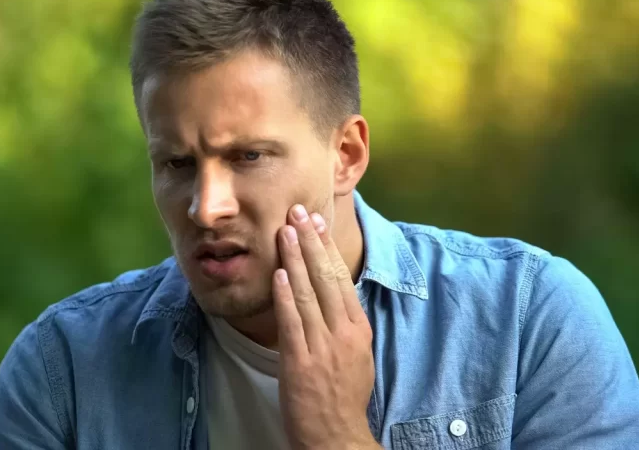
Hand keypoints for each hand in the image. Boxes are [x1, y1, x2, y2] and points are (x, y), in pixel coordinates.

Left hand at [273, 204, 378, 449]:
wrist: (336, 436)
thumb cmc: (343, 396)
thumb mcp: (356, 355)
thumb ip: (345, 323)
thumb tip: (333, 292)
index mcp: (359, 329)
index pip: (342, 279)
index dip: (327, 248)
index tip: (316, 223)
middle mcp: (344, 334)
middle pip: (326, 278)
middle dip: (310, 242)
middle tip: (298, 212)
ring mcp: (323, 348)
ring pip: (308, 294)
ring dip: (295, 259)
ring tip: (284, 231)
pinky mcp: (301, 363)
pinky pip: (293, 322)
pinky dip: (286, 296)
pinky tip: (279, 274)